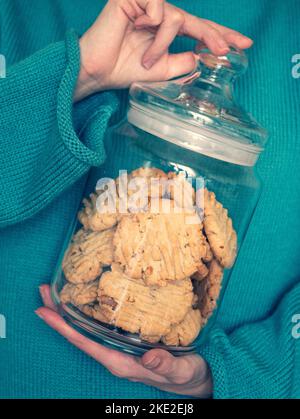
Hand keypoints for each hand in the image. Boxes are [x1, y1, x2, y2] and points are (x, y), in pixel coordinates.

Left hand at [36, 284, 212, 396]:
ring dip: (69, 312)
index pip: (86, 344)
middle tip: (43, 290)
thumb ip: (165, 365)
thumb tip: (147, 357)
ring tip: (54, 292)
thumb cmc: (187, 376)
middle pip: (79, 335)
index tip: (45, 312)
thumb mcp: (181, 371)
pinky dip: (86, 312)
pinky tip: (83, 301)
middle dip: (59, 315)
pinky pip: (99, 326)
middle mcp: (115, 355)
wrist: (194, 379)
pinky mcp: (126, 341)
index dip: (64, 328)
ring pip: (87, 329)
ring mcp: (119, 348)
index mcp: (121, 363)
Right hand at [75, 0, 252, 99]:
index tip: (242, 45)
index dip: (219, 36)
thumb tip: (203, 57)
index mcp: (165, 31)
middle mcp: (159, 15)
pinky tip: (138, 37)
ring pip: (175, 17)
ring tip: (146, 61)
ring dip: (163, 45)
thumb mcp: (162, 70)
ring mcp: (147, 5)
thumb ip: (183, 62)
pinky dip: (154, 30)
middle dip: (213, 34)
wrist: (98, 71)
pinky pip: (159, 10)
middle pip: (194, 19)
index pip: (196, 30)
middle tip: (227, 49)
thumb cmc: (123, 69)